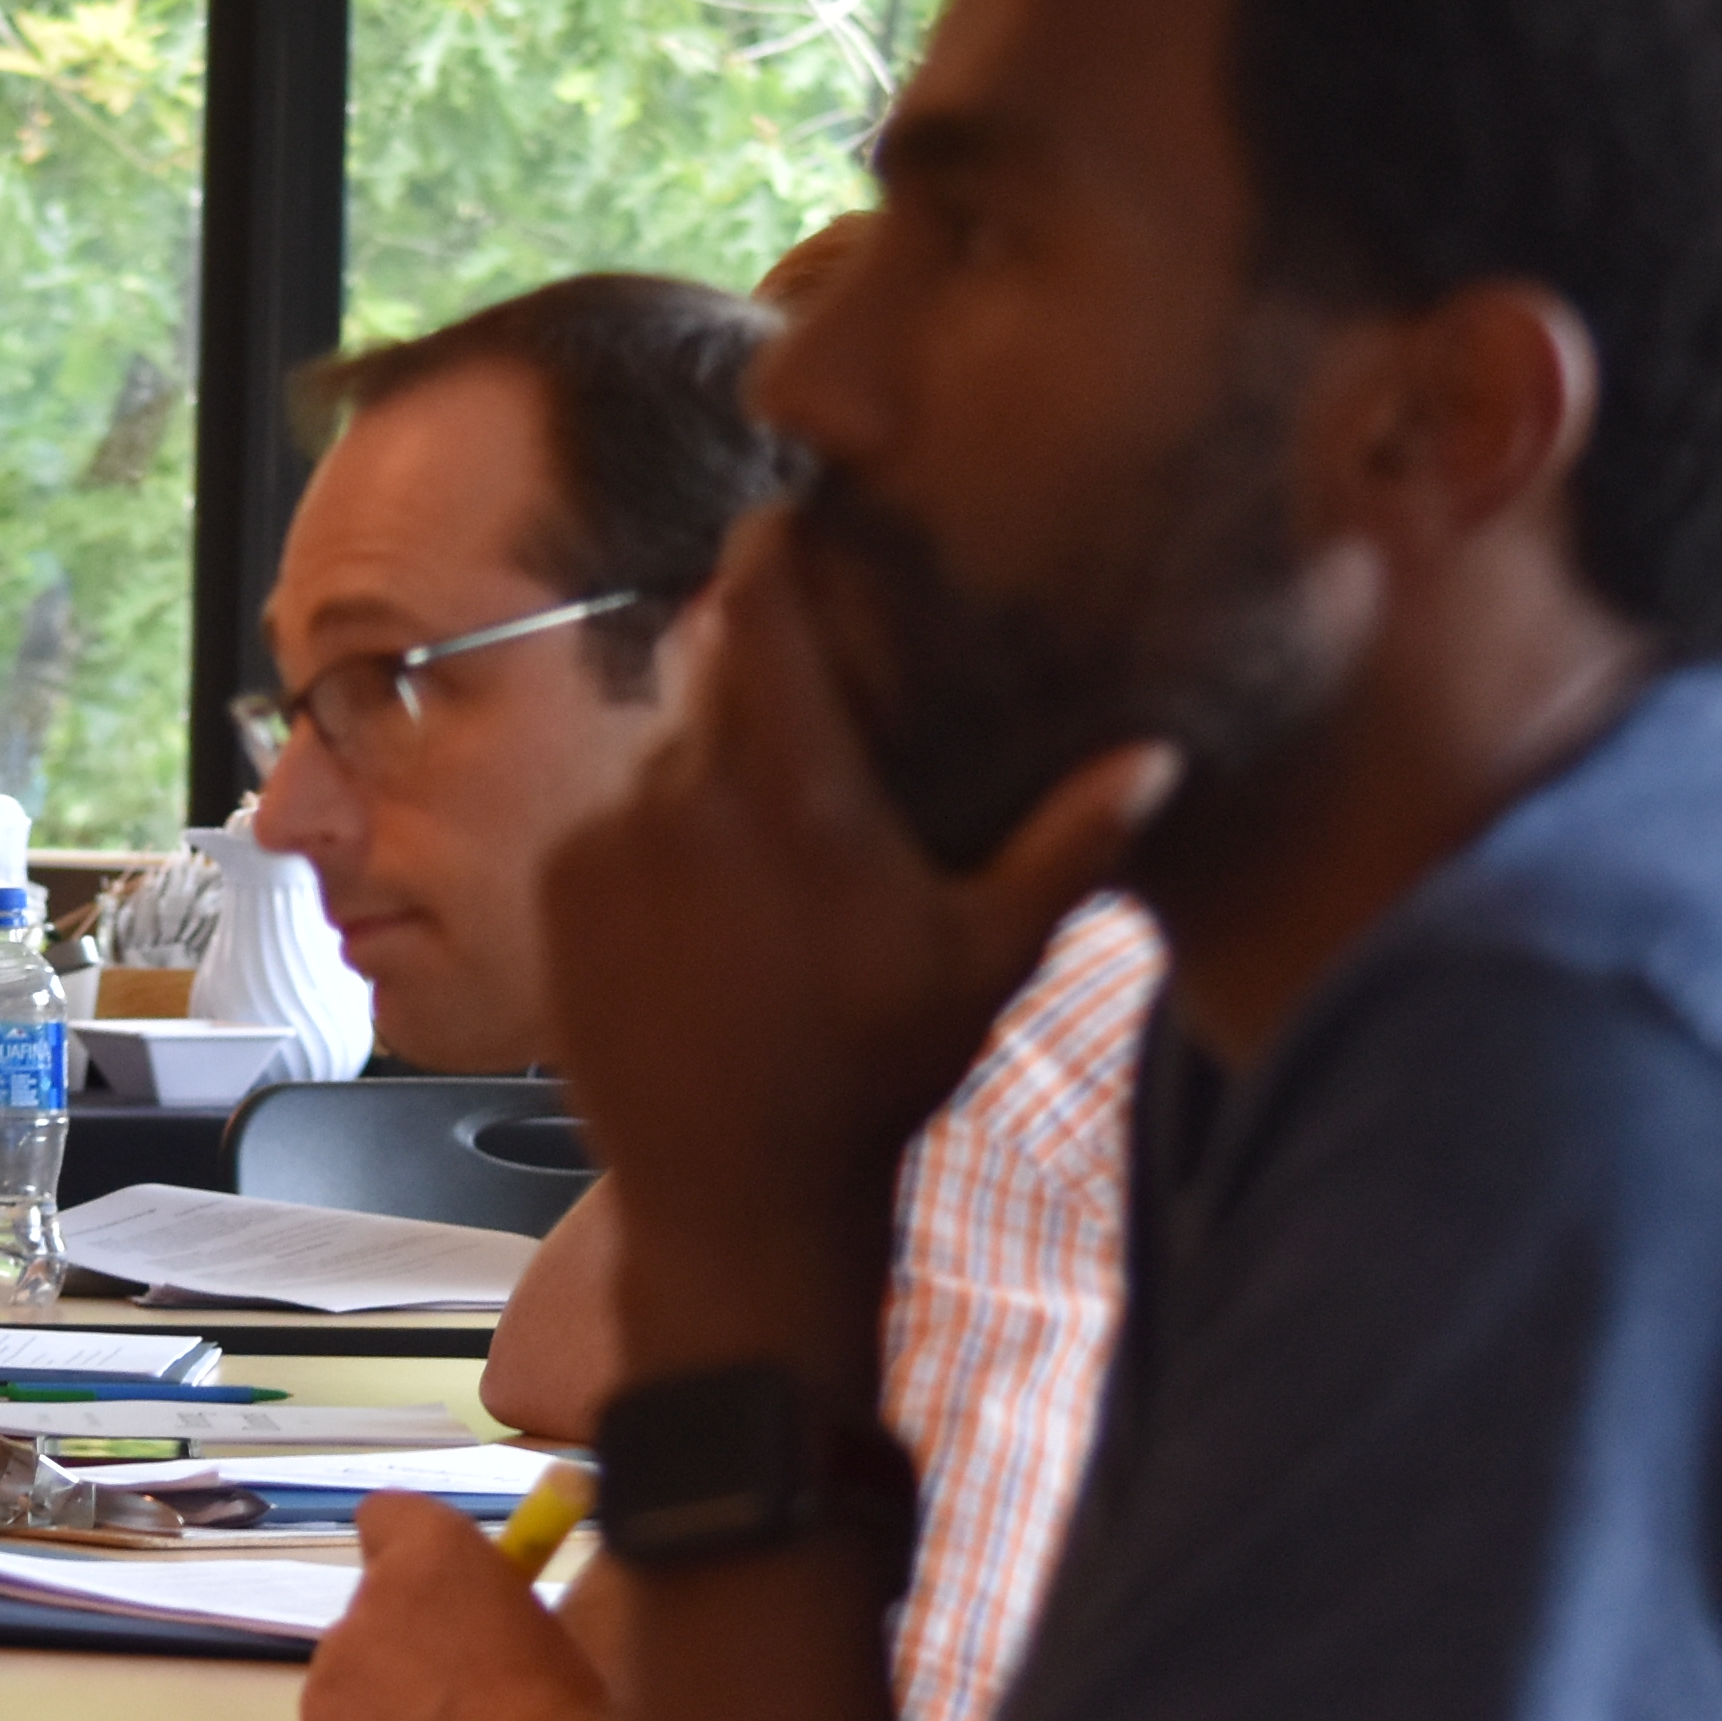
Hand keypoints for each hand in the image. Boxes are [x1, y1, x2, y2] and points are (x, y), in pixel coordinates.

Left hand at [298, 1495, 631, 1720]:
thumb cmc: (556, 1694)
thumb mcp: (533, 1608)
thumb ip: (478, 1586)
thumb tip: (458, 1599)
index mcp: (435, 1543)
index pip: (384, 1514)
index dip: (407, 1552)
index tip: (437, 1588)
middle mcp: (373, 1585)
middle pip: (372, 1596)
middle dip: (402, 1628)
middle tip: (453, 1678)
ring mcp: (337, 1652)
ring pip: (351, 1660)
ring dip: (381, 1683)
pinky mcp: (317, 1715)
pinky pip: (335, 1714)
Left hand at [540, 511, 1165, 1380]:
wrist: (735, 1198)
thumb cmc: (875, 1076)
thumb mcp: (988, 958)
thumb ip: (1073, 844)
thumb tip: (1162, 756)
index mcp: (789, 786)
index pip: (754, 603)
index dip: (771, 547)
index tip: (793, 522)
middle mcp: (679, 793)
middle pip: (707, 665)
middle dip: (755, 663)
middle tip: (814, 683)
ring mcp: (605, 841)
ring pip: (659, 746)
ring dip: (708, 762)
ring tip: (768, 833)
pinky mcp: (559, 893)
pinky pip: (611, 817)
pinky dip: (655, 831)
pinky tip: (712, 899)